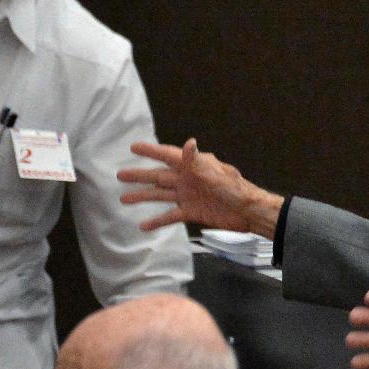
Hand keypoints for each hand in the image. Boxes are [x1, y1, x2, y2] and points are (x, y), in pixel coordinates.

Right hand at [118, 138, 284, 235]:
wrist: (248, 212)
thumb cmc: (234, 189)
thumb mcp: (215, 173)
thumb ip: (197, 161)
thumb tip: (188, 142)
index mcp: (192, 166)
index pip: (167, 155)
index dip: (151, 151)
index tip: (133, 147)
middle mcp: (187, 179)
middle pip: (158, 176)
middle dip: (139, 175)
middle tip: (120, 174)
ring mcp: (188, 196)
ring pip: (161, 195)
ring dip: (143, 197)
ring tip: (123, 199)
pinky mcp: (192, 212)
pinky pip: (171, 216)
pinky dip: (157, 220)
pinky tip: (143, 226)